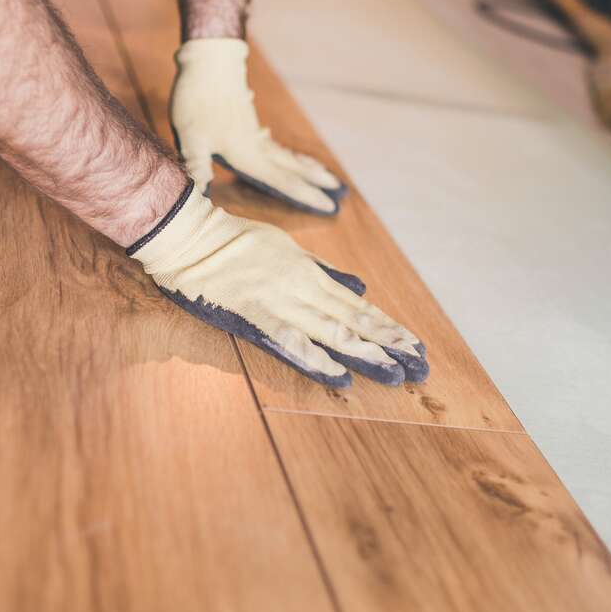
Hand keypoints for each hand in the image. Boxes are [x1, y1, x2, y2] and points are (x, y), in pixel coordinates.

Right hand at [128, 185, 427, 386]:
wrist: (192, 237)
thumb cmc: (235, 240)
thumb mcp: (287, 249)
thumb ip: (322, 270)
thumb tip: (356, 287)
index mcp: (309, 274)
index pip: (356, 306)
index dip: (386, 326)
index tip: (413, 344)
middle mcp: (302, 288)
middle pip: (352, 320)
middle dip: (386, 343)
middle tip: (418, 366)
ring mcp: (279, 300)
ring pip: (329, 329)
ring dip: (363, 351)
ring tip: (392, 371)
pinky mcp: (253, 312)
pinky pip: (287, 338)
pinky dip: (313, 356)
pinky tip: (336, 374)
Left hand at [170, 38, 345, 215]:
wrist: (210, 60)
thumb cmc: (198, 99)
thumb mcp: (191, 137)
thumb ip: (197, 166)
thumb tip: (198, 197)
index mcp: (247, 154)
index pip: (282, 181)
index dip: (305, 196)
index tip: (329, 207)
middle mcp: (256, 146)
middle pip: (291, 168)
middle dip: (314, 182)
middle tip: (339, 192)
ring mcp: (254, 132)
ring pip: (285, 155)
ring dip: (304, 167)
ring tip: (323, 174)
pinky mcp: (247, 122)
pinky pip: (273, 145)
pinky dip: (287, 154)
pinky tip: (286, 154)